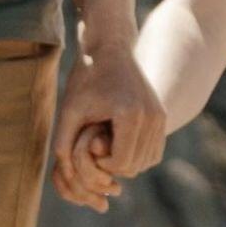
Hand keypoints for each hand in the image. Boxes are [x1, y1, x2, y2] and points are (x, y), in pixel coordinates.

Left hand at [53, 64, 153, 209]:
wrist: (109, 50)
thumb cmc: (85, 80)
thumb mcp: (69, 110)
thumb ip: (63, 144)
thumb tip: (68, 177)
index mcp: (130, 115)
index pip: (120, 164)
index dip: (101, 164)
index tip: (89, 146)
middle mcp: (152, 117)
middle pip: (134, 167)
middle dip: (111, 165)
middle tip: (95, 145)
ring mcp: (160, 118)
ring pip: (145, 163)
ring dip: (124, 162)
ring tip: (105, 141)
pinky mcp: (162, 118)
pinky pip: (152, 153)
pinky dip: (135, 155)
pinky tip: (117, 141)